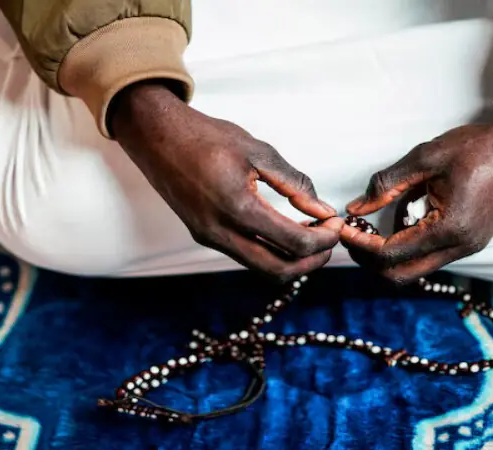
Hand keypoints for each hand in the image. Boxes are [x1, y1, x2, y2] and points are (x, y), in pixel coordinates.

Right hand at [110, 82, 342, 280]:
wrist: (156, 137)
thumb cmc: (206, 137)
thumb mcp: (258, 152)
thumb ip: (294, 183)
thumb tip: (322, 209)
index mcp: (238, 208)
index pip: (294, 243)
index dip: (324, 238)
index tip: (336, 224)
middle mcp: (221, 232)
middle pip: (279, 271)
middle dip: (312, 261)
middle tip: (329, 239)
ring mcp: (210, 238)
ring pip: (261, 268)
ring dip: (292, 259)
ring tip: (310, 234)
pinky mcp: (204, 236)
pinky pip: (246, 256)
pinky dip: (271, 252)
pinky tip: (285, 230)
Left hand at [342, 113, 492, 284]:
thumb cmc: (478, 147)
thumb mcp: (426, 157)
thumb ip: (387, 184)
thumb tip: (357, 207)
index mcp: (450, 228)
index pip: (392, 254)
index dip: (362, 244)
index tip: (344, 227)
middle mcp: (461, 247)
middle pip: (402, 274)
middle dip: (371, 259)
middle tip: (353, 235)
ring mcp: (469, 248)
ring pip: (416, 268)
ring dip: (390, 252)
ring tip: (376, 223)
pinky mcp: (471, 242)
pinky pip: (431, 255)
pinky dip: (410, 244)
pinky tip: (403, 218)